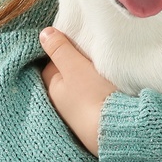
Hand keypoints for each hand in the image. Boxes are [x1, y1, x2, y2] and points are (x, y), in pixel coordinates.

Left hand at [39, 26, 116, 155]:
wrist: (117, 128)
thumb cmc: (92, 95)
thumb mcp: (73, 65)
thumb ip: (59, 48)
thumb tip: (44, 34)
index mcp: (52, 89)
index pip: (52, 63)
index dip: (65, 50)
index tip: (79, 44)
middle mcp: (60, 104)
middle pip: (67, 76)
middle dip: (77, 66)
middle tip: (92, 56)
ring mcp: (77, 115)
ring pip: (81, 88)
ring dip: (89, 80)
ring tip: (103, 72)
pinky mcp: (94, 121)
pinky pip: (94, 100)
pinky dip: (99, 93)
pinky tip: (109, 89)